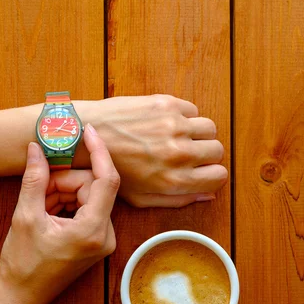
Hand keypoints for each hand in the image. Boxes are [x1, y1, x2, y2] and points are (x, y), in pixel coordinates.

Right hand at [0, 124, 119, 303]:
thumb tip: (35, 149)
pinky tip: (47, 213)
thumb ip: (34, 180)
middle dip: (64, 182)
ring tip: (39, 207)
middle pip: (93, 187)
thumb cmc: (23, 264)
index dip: (99, 152)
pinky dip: (67, 204)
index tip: (88, 132)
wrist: (23, 297)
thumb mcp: (25, 217)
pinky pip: (87, 208)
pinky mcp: (97, 240)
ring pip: (89, 196)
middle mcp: (105, 235)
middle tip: (39, 188)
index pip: (106, 179)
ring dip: (63, 193)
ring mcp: (103, 238)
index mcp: (92, 230)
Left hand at [74, 94, 226, 207]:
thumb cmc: (109, 168)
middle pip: (218, 151)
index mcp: (174, 180)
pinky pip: (193, 109)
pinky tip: (166, 122)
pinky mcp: (166, 104)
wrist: (83, 135)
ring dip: (199, 133)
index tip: (202, 171)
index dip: (212, 174)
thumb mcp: (141, 197)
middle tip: (189, 153)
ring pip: (209, 128)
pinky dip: (185, 116)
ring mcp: (174, 126)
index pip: (219, 176)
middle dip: (207, 154)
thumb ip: (178, 199)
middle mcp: (179, 153)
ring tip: (179, 137)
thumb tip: (210, 194)